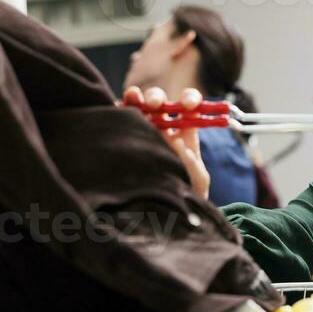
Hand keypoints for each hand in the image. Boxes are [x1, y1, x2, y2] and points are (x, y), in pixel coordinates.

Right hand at [123, 85, 210, 199]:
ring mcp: (142, 132)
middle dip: (157, 98)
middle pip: (159, 104)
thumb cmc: (185, 194)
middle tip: (155, 106)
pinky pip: (119, 121)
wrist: (162, 213)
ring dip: (135, 98)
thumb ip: (194, 166)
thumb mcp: (197, 182)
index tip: (188, 105)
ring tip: (132, 98)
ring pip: (137, 108)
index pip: (189, 109)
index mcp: (184, 133)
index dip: (190, 99)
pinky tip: (115, 111)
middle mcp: (163, 128)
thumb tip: (178, 144)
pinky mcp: (124, 138)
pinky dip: (116, 112)